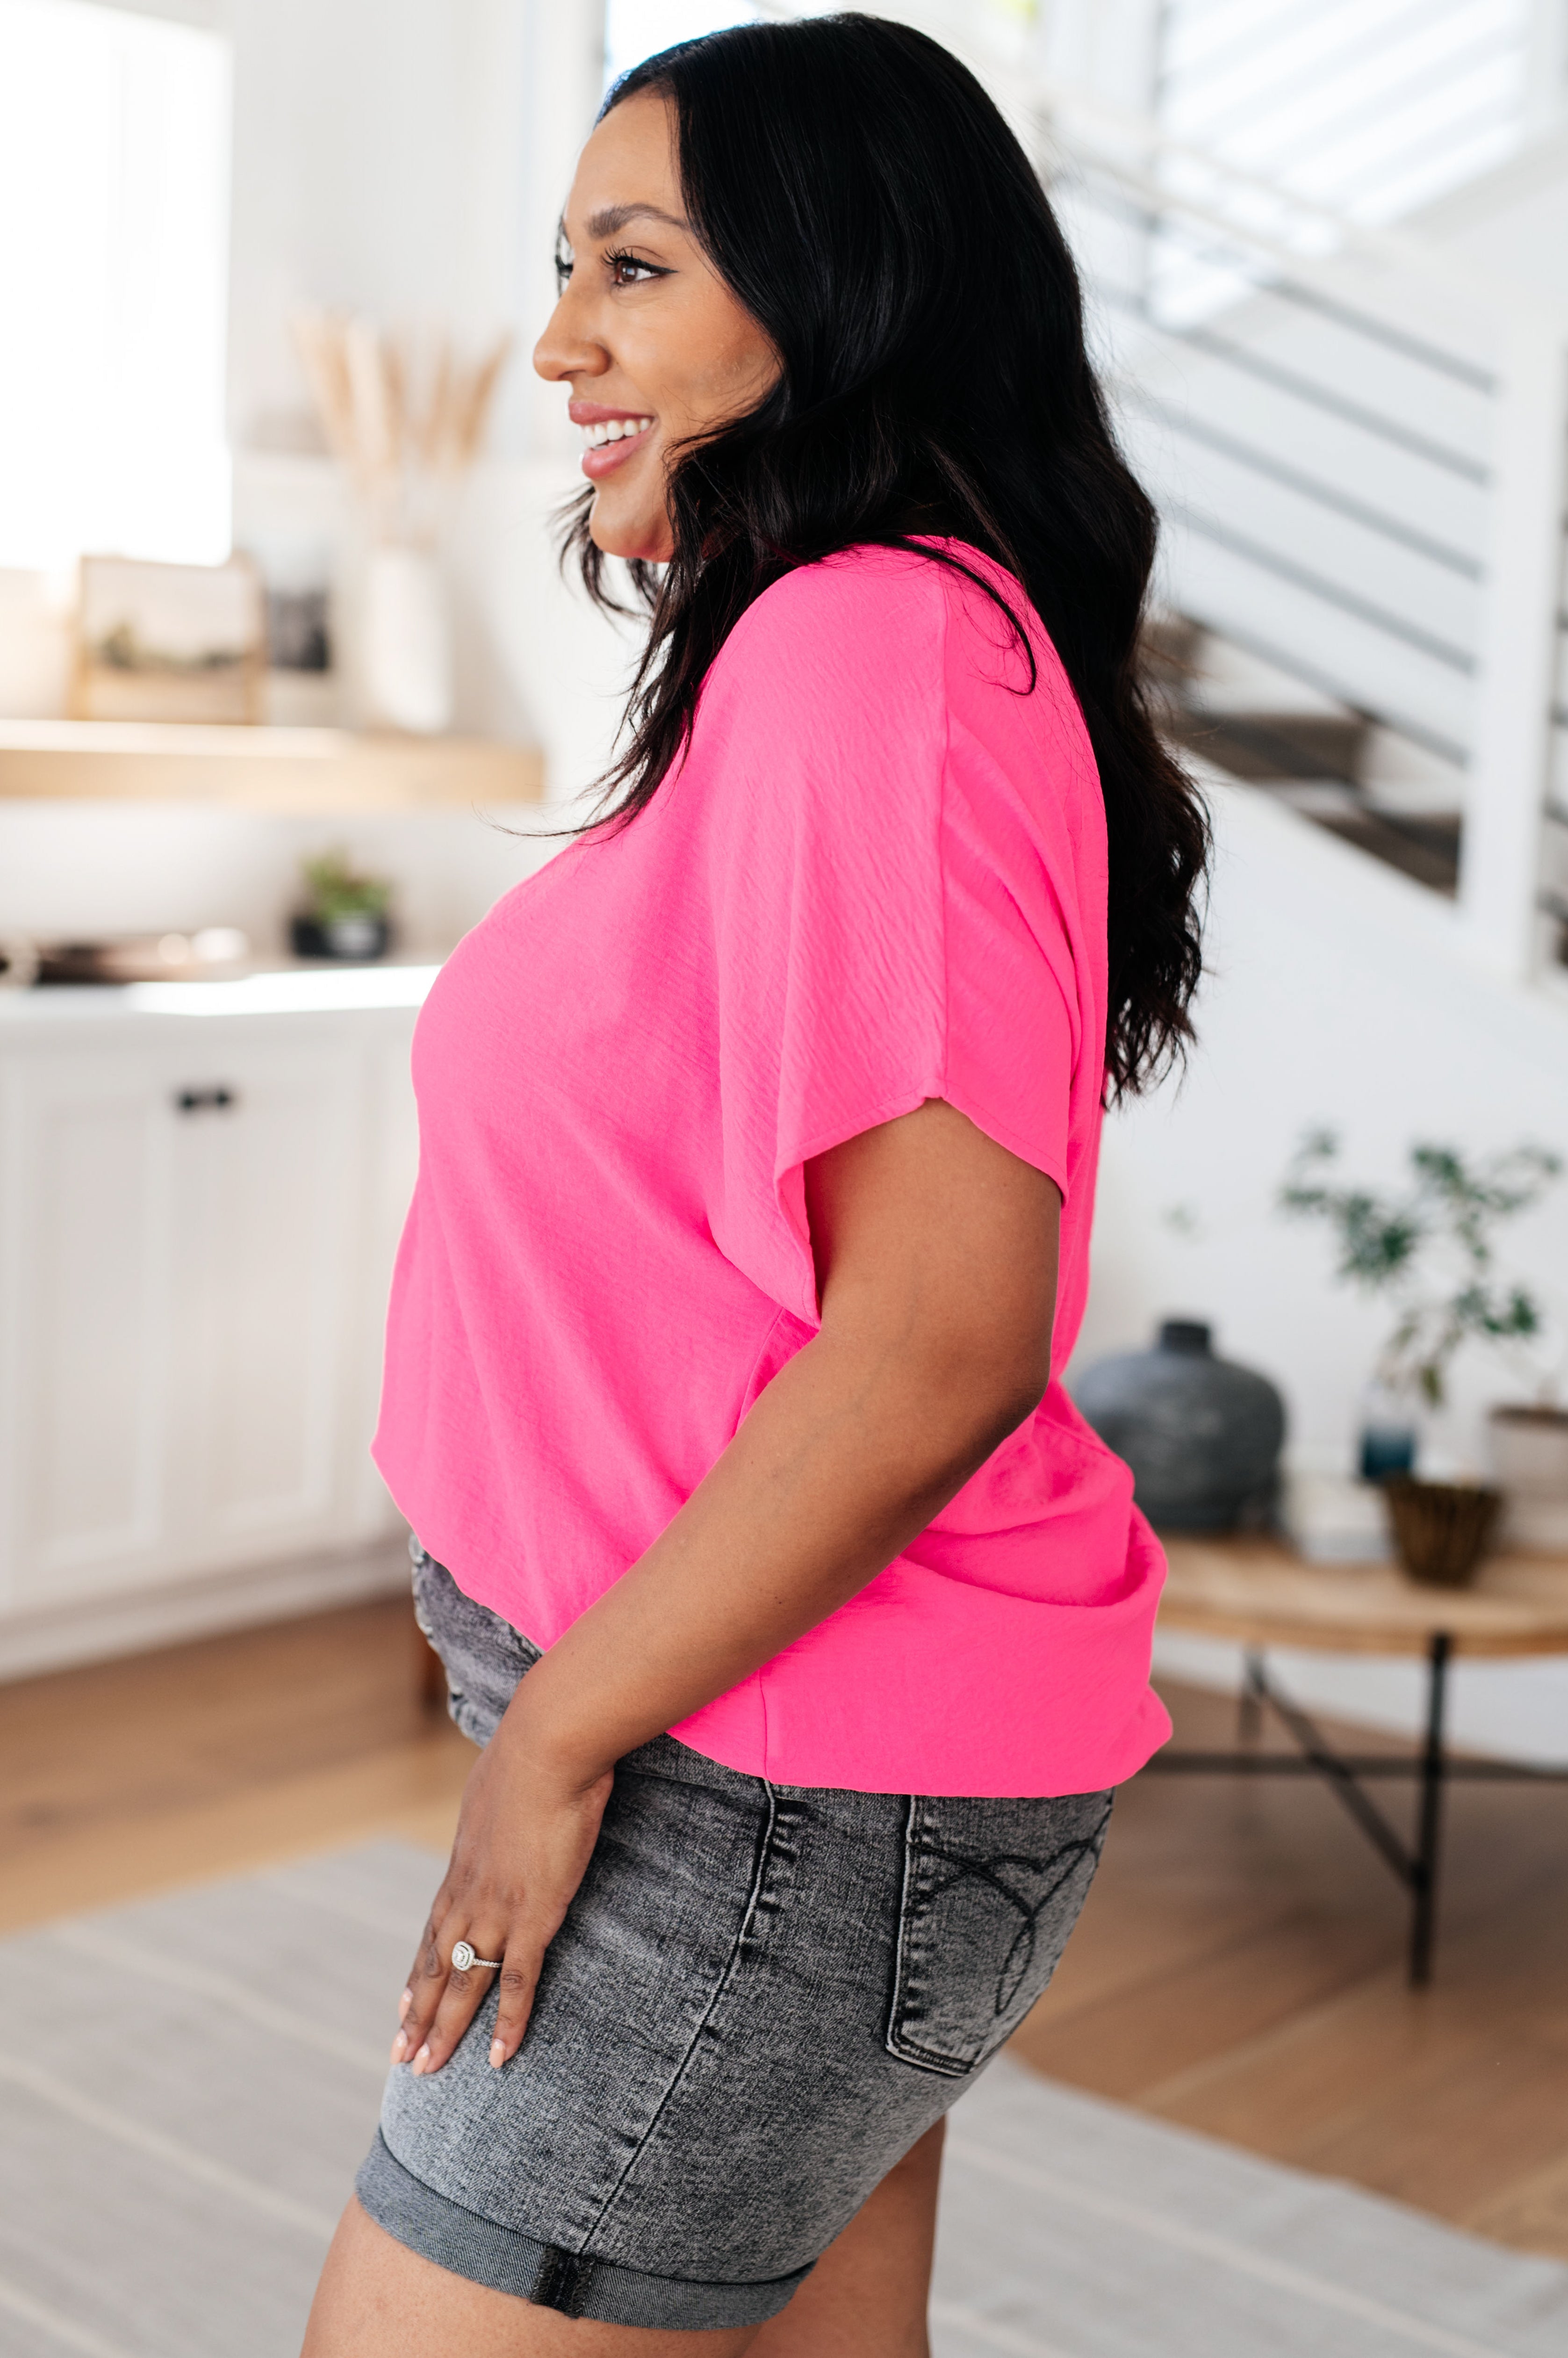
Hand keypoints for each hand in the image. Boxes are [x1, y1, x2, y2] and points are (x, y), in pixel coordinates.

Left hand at [392, 1707, 613, 2076]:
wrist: (547, 1746)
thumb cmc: (530, 1754)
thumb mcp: (499, 1786)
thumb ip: (497, 1812)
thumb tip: (502, 1803)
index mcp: (463, 1867)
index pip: (432, 1933)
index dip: (416, 1975)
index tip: (400, 2009)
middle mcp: (470, 1895)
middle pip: (435, 1967)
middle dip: (417, 2016)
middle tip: (400, 2058)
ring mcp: (499, 1909)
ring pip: (463, 1985)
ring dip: (445, 2030)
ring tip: (427, 2070)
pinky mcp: (535, 1915)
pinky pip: (518, 1983)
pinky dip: (508, 2023)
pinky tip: (498, 2056)